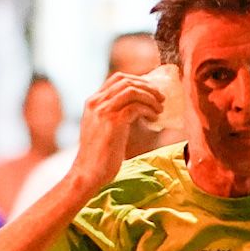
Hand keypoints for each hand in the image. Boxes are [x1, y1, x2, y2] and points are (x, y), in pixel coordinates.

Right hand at [70, 73, 165, 190]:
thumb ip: (112, 114)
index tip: (151, 91)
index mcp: (92, 101)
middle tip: (161, 97)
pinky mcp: (113, 121)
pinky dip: (148, 110)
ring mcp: (103, 111)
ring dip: (150, 97)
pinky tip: (154, 118)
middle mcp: (96, 102)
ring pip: (132, 91)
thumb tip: (137, 107)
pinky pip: (136, 107)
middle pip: (126, 81)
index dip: (138, 81)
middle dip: (147, 87)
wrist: (88, 172)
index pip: (117, 79)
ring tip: (160, 108)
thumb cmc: (98, 154)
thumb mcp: (102, 128)